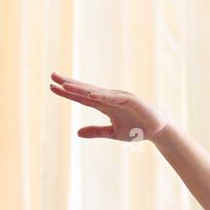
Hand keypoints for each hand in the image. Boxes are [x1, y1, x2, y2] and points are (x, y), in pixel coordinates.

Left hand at [49, 72, 169, 142]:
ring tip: (65, 85)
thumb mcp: (112, 133)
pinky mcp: (130, 100)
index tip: (52, 87)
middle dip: (69, 83)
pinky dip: (101, 95)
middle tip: (52, 76)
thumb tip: (77, 133)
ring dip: (81, 88)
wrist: (158, 130)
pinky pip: (113, 97)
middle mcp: (109, 98)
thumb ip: (95, 131)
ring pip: (96, 92)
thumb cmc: (137, 129)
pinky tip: (89, 93)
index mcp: (104, 105)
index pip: (81, 97)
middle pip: (85, 89)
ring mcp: (119, 98)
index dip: (67, 92)